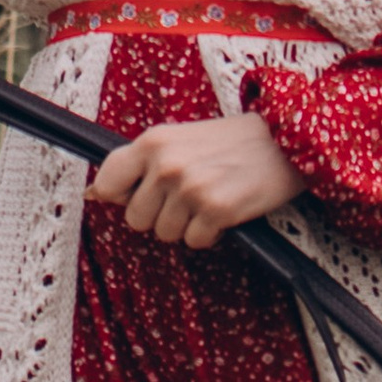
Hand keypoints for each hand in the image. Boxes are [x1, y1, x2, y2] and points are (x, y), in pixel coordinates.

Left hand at [85, 113, 305, 248]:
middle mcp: (166, 164)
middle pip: (136, 219)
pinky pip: (196, 241)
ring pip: (165, 233)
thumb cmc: (231, 141)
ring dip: (187, 225)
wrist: (285, 141)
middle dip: (160, 215)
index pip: (107, 183)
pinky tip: (226, 210)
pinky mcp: (216, 210)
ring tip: (210, 198)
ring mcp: (190, 188)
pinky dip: (211, 233)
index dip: (120, 197)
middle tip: (188, 196)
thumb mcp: (179, 139)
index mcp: (152, 141)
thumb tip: (96, 194)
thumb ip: (141, 164)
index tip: (138, 196)